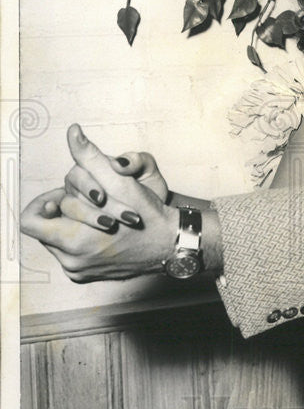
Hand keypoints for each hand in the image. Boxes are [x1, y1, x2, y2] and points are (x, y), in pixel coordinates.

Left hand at [20, 125, 178, 282]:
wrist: (169, 242)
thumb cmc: (147, 212)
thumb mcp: (119, 181)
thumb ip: (90, 157)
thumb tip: (73, 133)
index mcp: (74, 240)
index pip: (30, 221)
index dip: (43, 203)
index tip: (61, 196)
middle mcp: (71, 261)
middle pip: (46, 227)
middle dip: (66, 210)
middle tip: (91, 202)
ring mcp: (77, 271)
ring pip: (56, 239)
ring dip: (73, 223)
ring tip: (99, 214)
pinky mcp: (84, 275)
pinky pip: (68, 252)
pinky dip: (80, 237)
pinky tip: (100, 229)